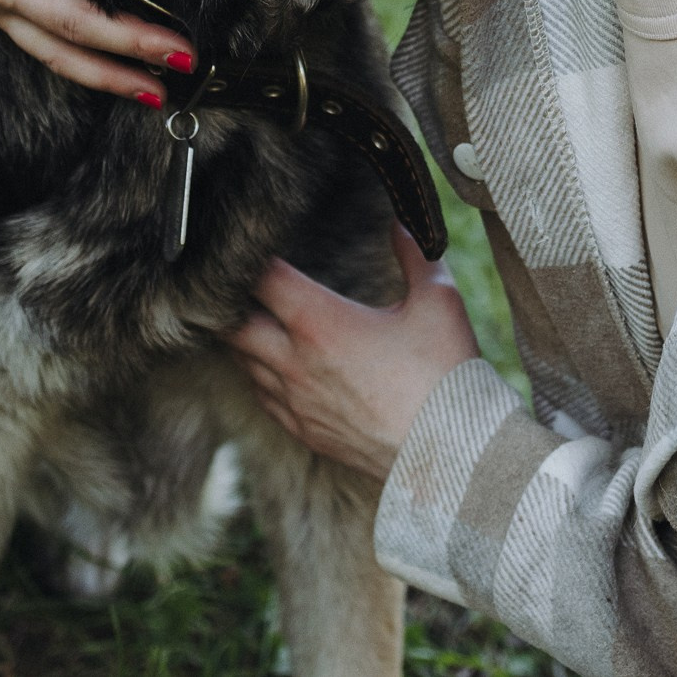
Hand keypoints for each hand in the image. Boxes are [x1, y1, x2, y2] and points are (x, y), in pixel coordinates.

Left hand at [226, 225, 483, 480]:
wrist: (448, 455)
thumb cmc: (444, 375)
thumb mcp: (438, 301)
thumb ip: (416, 254)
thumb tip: (403, 221)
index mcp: (319, 322)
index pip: (260, 278)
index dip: (252, 255)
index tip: (257, 240)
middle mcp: (294, 361)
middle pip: (230, 322)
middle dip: (229, 298)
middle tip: (238, 278)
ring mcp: (294, 400)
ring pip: (241, 361)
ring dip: (243, 336)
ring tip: (254, 314)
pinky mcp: (303, 430)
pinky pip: (262, 395)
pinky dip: (260, 373)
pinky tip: (276, 363)